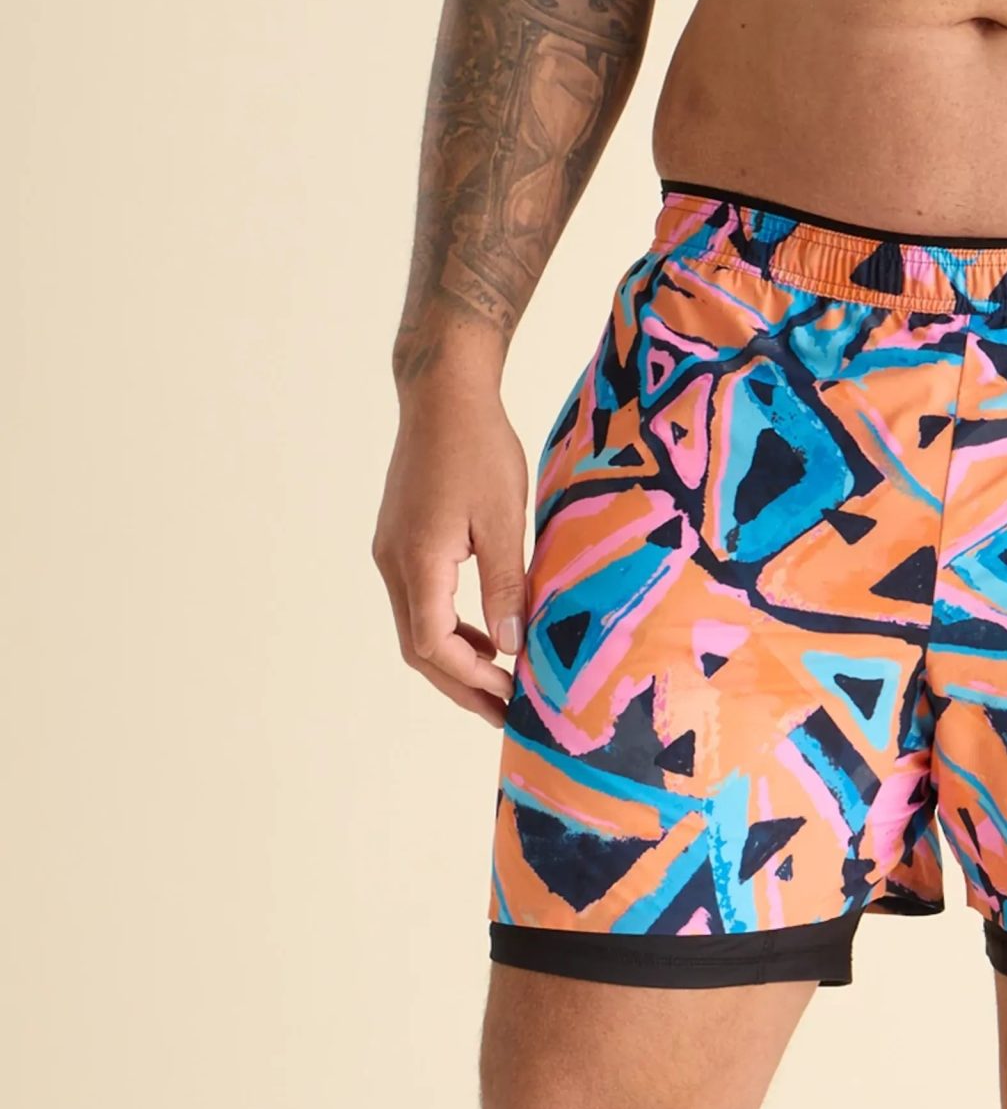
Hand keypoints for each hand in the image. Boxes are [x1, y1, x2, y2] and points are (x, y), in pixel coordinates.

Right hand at [373, 372, 529, 727]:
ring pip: (416, 628)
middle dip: (462, 686)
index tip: (512, 696)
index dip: (472, 678)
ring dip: (455, 662)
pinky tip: (485, 638)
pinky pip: (420, 603)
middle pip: (418, 649)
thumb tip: (510, 648)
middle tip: (504, 714)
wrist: (442, 394)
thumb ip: (505, 586)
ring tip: (500, 685)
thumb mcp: (504, 519)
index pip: (433, 645)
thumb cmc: (478, 447)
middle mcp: (393, 562)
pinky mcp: (400, 543)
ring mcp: (391, 553)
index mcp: (418, 560)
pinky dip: (449, 630)